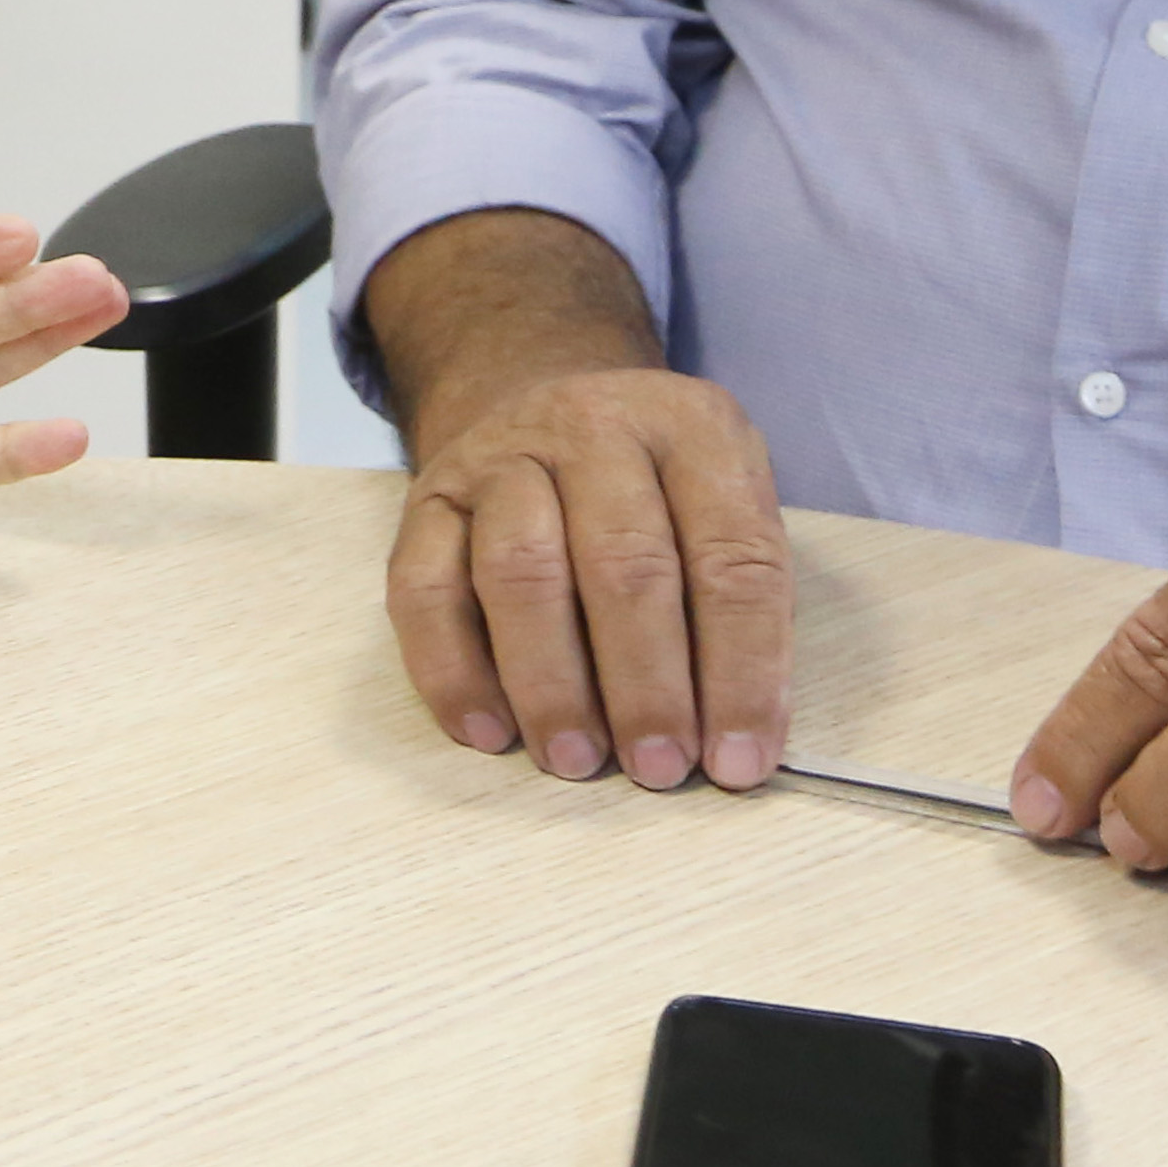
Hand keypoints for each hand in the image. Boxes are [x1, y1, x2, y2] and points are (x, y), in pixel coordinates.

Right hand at [387, 365, 791, 795]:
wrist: (537, 395)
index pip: (732, 557)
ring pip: (521, 573)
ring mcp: (502, 457)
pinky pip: (425, 590)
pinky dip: (453, 671)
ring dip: (551, 684)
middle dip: (646, 686)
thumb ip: (738, 604)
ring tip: (576, 760)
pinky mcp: (430, 497)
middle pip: (624, 564)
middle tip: (658, 771)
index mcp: (694, 429)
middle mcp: (595, 427)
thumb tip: (735, 744)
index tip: (738, 763)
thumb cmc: (656, 487)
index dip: (742, 670)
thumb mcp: (728, 501)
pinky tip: (488, 733)